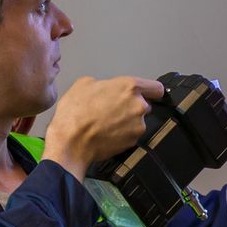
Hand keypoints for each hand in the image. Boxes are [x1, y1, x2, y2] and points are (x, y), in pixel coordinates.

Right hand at [43, 76, 164, 178]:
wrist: (71, 141)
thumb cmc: (75, 110)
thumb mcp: (84, 84)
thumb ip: (104, 84)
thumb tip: (106, 89)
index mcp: (129, 87)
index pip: (156, 88)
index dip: (150, 91)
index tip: (146, 95)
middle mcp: (139, 106)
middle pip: (145, 105)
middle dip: (133, 107)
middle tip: (114, 110)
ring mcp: (137, 126)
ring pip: (138, 122)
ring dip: (128, 122)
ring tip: (108, 124)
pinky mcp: (132, 142)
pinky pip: (131, 136)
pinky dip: (122, 135)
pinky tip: (107, 134)